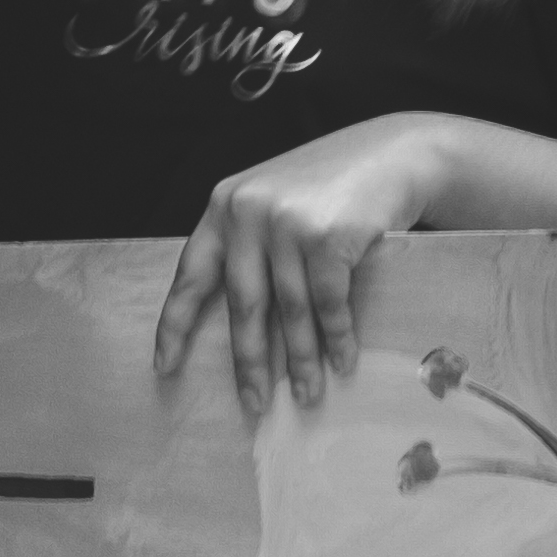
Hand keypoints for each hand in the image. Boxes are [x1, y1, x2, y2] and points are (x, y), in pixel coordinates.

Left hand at [159, 115, 450, 414]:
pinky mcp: (328, 236)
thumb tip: (244, 325)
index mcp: (224, 207)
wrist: (393, 153)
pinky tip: (342, 362)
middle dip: (249, 362)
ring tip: (307, 395)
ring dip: (301, 361)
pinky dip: (336, 338)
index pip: (191, 275)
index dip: (175, 325)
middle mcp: (248, 213)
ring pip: (290, 310)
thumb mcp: (274, 202)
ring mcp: (288, 223)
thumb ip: (250, 245)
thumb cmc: (331, 186)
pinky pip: (329, 304)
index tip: (164, 366)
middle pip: (243, 304)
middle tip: (254, 403)